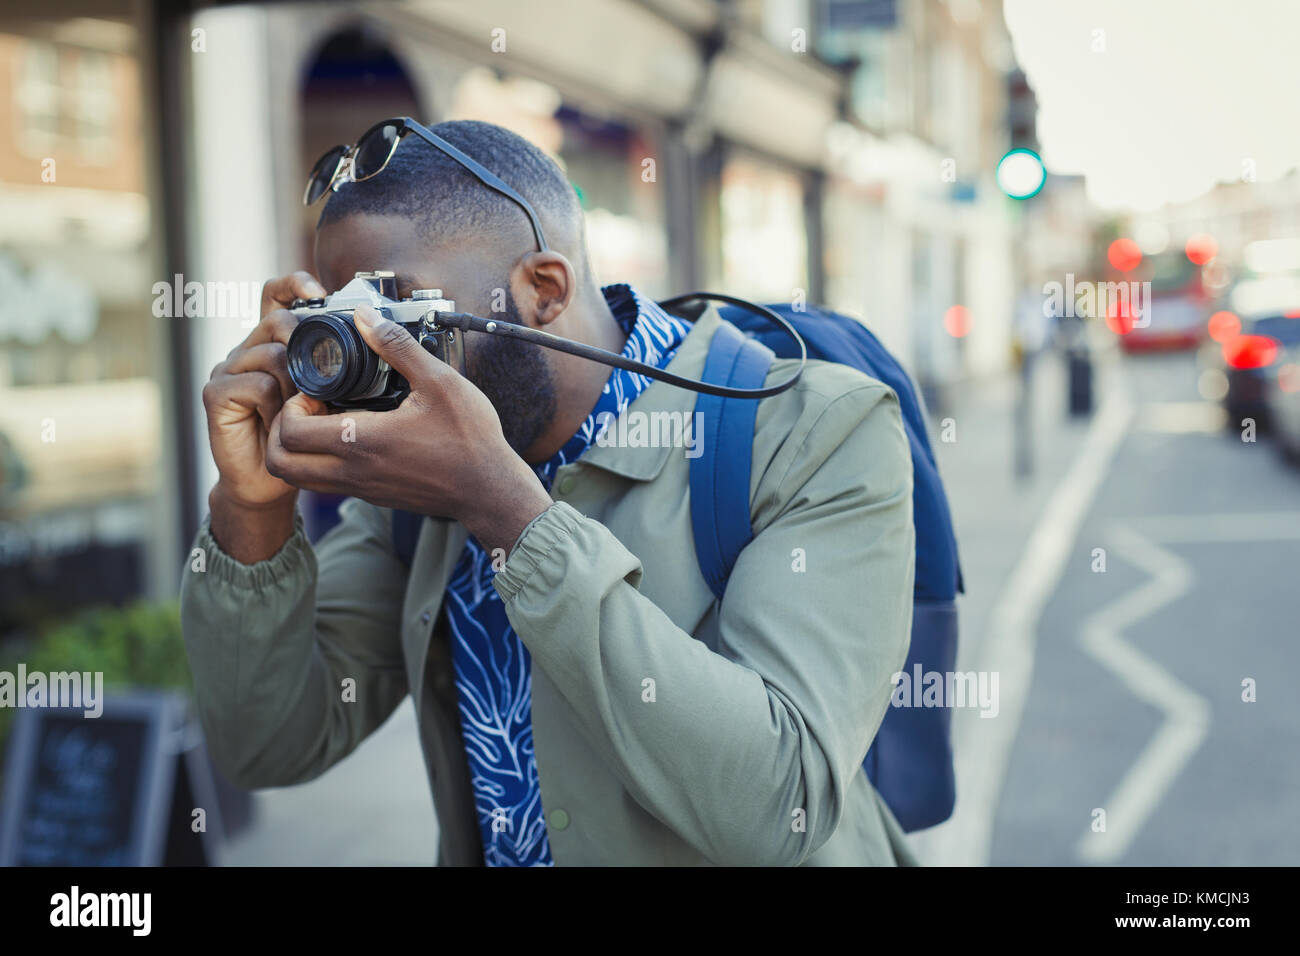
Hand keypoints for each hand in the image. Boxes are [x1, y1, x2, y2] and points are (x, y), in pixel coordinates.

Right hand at [202, 271, 324, 509]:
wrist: (269, 480)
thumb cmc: (302, 437)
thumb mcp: (325, 396)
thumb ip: (332, 368)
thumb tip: (364, 342)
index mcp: (272, 343)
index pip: (276, 295)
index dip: (294, 285)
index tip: (319, 291)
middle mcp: (247, 349)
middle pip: (279, 322)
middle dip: (308, 348)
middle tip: (321, 384)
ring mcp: (227, 369)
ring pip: (271, 355)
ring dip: (296, 386)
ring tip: (299, 411)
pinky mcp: (215, 393)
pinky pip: (256, 384)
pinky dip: (276, 405)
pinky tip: (277, 421)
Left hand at [265, 305, 553, 555]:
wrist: (490, 490)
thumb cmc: (470, 439)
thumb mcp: (439, 382)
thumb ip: (397, 347)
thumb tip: (366, 318)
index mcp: (362, 442)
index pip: (291, 433)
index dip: (291, 407)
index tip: (314, 391)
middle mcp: (353, 471)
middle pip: (280, 463)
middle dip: (281, 430)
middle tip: (308, 408)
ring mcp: (361, 488)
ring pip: (299, 480)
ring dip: (296, 451)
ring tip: (324, 423)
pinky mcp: (373, 497)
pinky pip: (326, 485)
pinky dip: (319, 463)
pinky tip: (350, 438)